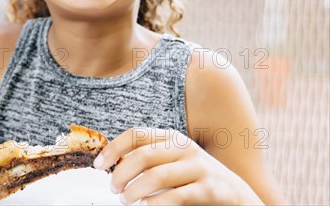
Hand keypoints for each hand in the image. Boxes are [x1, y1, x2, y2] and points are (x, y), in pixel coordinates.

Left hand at [93, 128, 262, 204]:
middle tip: (113, 189)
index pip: (136, 134)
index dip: (114, 148)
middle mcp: (185, 148)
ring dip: (135, 190)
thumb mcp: (171, 161)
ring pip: (157, 175)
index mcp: (172, 137)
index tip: (98, 165)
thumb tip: (110, 165)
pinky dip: (157, 202)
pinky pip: (177, 195)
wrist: (235, 194)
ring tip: (125, 200)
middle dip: (122, 173)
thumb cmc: (193, 178)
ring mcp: (199, 167)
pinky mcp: (209, 189)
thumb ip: (148, 159)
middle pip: (143, 155)